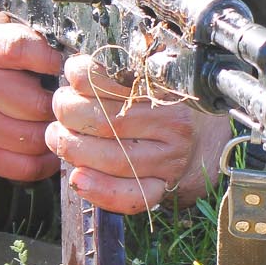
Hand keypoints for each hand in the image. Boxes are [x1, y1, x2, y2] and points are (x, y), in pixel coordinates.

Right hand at [0, 11, 62, 181]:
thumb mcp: (1, 31)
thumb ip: (32, 33)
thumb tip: (72, 52)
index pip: (19, 49)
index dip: (50, 58)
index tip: (62, 63)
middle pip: (35, 103)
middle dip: (60, 103)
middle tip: (69, 100)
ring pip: (33, 138)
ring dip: (56, 132)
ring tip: (61, 122)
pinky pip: (25, 167)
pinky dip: (46, 161)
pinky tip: (50, 145)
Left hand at [46, 54, 229, 213]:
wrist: (206, 134)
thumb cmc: (166, 100)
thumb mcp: (153, 73)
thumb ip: (123, 68)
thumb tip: (77, 67)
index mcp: (168, 89)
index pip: (116, 79)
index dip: (83, 75)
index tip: (72, 73)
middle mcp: (173, 125)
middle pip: (105, 122)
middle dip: (69, 113)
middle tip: (61, 108)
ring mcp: (170, 160)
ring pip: (112, 158)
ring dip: (72, 149)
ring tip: (59, 137)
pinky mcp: (164, 188)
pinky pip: (130, 196)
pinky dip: (99, 190)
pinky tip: (78, 178)